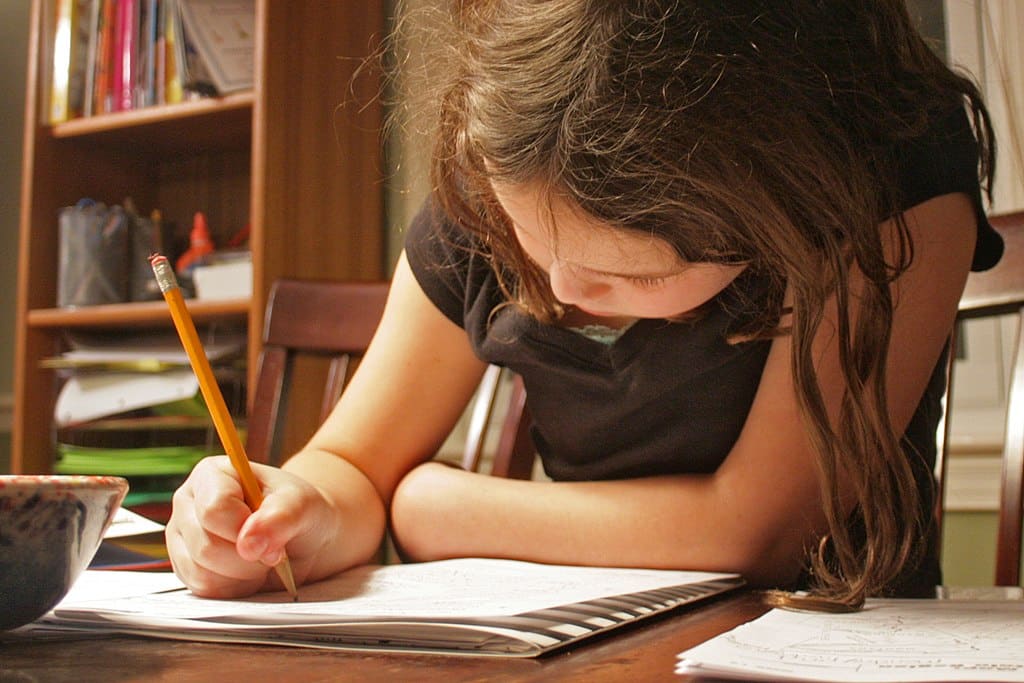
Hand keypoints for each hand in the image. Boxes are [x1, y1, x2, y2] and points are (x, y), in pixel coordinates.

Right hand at [165, 456, 340, 597]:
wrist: (306, 539)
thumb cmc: (301, 513)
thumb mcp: (304, 505)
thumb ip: (281, 517)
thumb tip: (249, 544)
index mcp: (212, 475)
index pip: (214, 509)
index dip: (245, 530)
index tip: (273, 535)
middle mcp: (189, 503)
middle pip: (206, 546)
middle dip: (248, 558)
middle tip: (272, 549)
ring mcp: (183, 538)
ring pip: (201, 572)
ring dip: (243, 574)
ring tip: (261, 558)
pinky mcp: (186, 568)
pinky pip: (204, 590)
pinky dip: (235, 588)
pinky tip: (250, 573)